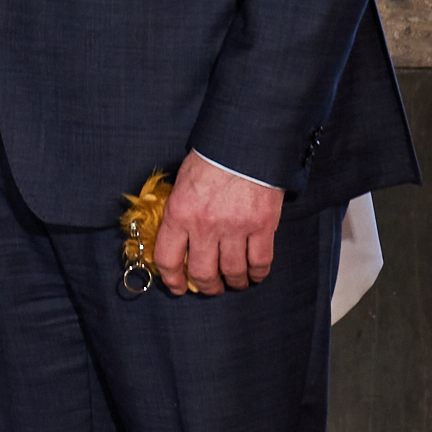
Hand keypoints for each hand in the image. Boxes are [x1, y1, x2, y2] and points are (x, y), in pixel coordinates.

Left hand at [153, 151, 282, 295]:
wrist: (243, 144)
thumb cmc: (210, 160)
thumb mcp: (181, 184)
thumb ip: (178, 214)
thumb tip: (176, 240)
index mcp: (179, 213)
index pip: (168, 258)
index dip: (172, 280)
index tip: (178, 287)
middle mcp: (206, 226)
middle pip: (203, 273)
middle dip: (206, 286)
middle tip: (210, 287)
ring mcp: (236, 228)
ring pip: (233, 272)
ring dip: (233, 283)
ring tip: (233, 282)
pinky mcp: (263, 227)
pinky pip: (260, 262)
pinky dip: (257, 274)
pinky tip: (254, 274)